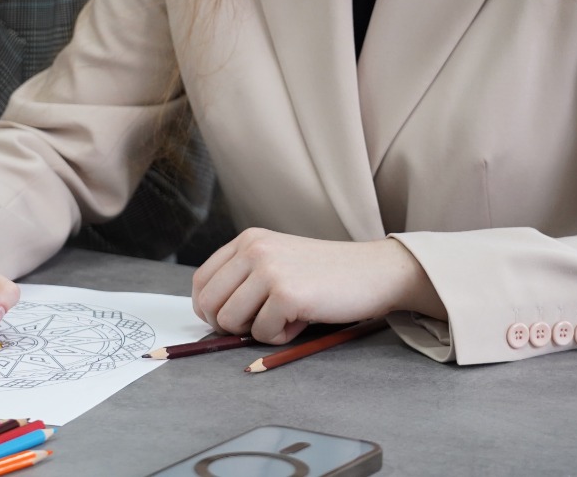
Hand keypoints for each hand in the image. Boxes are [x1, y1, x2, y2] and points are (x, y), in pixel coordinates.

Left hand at [190, 228, 443, 344]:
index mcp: (248, 240)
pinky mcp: (286, 294)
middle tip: (260, 324)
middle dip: (228, 325)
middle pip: (210, 304)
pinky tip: (302, 320)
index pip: (202, 281)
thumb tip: (212, 317)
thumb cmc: (326, 275)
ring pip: (230, 321)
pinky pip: (262, 334)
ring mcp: (268, 270)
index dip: (208, 309)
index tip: (228, 322)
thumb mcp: (278, 261)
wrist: (374, 271)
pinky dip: (281, 337)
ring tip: (286, 318)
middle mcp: (253, 249)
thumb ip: (245, 279)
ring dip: (257, 331)